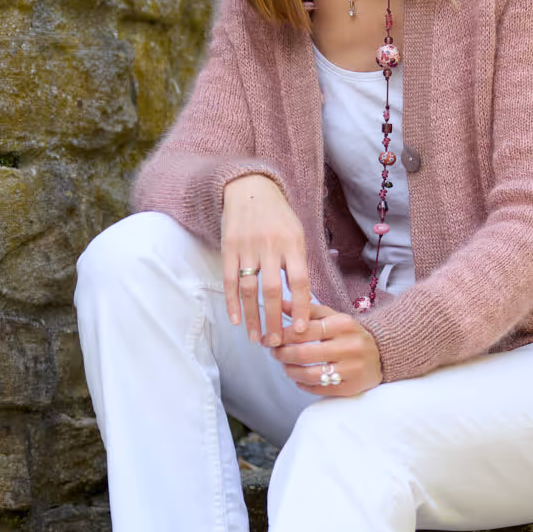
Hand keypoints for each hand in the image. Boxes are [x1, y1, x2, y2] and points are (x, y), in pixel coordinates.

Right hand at [221, 174, 311, 346]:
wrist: (250, 189)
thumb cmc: (278, 217)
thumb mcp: (297, 233)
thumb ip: (299, 263)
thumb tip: (304, 301)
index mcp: (293, 242)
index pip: (300, 281)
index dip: (302, 306)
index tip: (301, 329)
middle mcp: (270, 245)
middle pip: (273, 290)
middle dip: (274, 319)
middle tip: (276, 342)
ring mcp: (247, 247)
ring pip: (250, 289)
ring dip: (252, 317)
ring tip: (255, 337)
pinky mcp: (228, 248)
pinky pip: (229, 280)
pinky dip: (232, 301)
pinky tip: (235, 320)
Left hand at [271, 301, 382, 397]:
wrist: (382, 354)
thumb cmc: (349, 334)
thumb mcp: (332, 317)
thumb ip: (306, 310)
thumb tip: (279, 303)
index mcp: (343, 325)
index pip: (304, 330)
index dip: (282, 335)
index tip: (270, 337)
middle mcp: (349, 346)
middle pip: (304, 354)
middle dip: (282, 354)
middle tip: (274, 353)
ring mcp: (351, 369)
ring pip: (310, 375)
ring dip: (290, 371)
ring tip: (285, 366)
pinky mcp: (351, 387)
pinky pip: (320, 389)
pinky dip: (303, 385)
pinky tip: (298, 379)